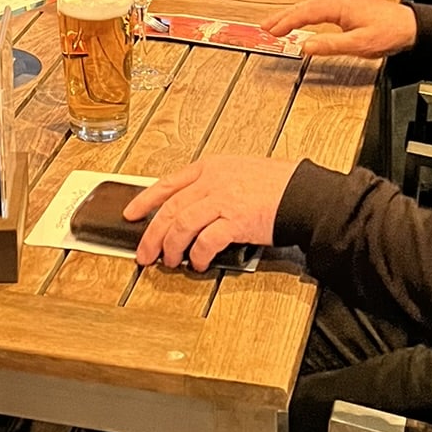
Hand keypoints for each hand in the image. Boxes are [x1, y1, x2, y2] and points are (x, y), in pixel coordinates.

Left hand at [125, 155, 298, 271]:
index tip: (130, 214)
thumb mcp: (236, 172)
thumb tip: (188, 207)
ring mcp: (223, 200)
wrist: (302, 193)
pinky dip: (197, 256)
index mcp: (209, 168)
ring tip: (170, 262)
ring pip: (181, 226)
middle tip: (144, 253)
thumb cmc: (274, 184)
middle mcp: (211, 182)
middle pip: (169, 210)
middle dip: (152, 235)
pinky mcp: (235, 221)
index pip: (166, 185)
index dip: (143, 201)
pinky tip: (197, 263)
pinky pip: (206, 242)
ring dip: (171, 249)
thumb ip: (211, 185)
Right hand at [264, 0, 417, 58]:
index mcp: (338, 4)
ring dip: (291, 15)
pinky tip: (299, 20)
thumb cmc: (388, 32)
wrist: (409, 26)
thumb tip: (305, 46)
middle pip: (302, 6)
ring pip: (309, 6)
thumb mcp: (359, 44)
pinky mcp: (345, 5)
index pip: (304, 13)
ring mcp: (341, 0)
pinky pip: (318, 8)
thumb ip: (330, 45)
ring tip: (275, 24)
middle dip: (282, 16)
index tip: (271, 31)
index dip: (286, 22)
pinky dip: (304, 14)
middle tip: (264, 26)